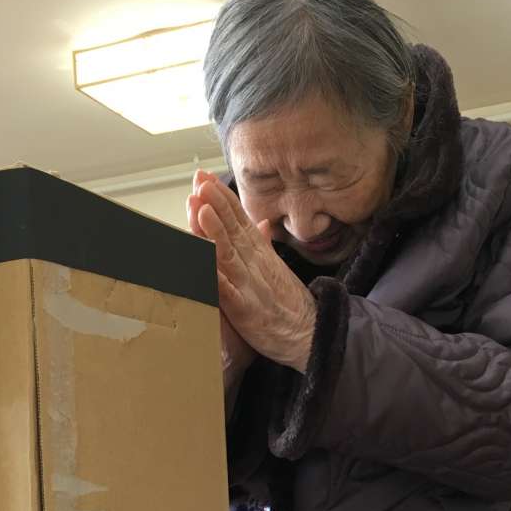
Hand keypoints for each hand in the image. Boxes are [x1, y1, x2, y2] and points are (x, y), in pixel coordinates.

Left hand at [188, 173, 315, 372]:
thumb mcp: (276, 268)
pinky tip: (201, 262)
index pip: (239, 218)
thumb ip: (263, 244)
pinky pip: (226, 291)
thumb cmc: (289, 304)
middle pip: (232, 228)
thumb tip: (258, 222)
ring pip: (228, 253)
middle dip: (215, 203)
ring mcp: (249, 284)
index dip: (222, 196)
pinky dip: (213, 276)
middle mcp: (254, 263)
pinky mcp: (245, 308)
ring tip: (201, 209)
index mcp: (259, 252)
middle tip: (200, 181)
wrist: (310, 334)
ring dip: (214, 231)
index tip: (206, 177)